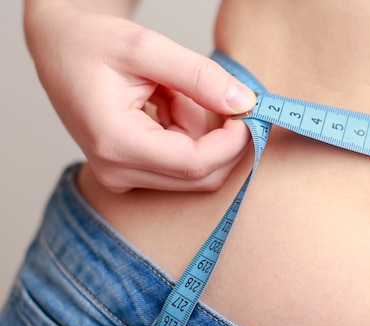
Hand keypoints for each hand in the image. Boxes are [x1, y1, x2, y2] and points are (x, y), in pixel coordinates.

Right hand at [25, 1, 256, 191]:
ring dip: (198, 131)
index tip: (249, 114)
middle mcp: (116, 169)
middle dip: (221, 140)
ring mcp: (121, 175)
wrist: (60, 48)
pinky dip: (187, 133)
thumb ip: (199, 76)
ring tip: (170, 92)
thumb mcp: (146, 46)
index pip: (194, 164)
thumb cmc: (92, 43)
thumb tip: (243, 103)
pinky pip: (179, 164)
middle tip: (222, 97)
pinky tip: (164, 106)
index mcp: (115, 142)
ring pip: (193, 170)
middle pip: (198, 176)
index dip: (231, 144)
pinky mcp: (130, 172)